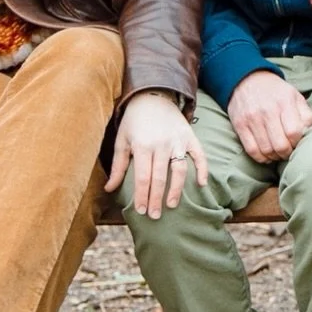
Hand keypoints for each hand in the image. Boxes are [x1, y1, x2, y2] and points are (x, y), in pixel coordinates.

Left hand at [106, 91, 207, 218]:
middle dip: (156, 199)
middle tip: (155, 216)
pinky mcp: (190, 136)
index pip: (142, 177)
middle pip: (160, 177)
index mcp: (142, 145)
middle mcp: (161, 144)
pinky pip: (199, 154)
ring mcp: (177, 140)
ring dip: (177, 190)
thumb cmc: (134, 121)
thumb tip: (109, 190)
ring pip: (180, 170)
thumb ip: (118, 166)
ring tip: (172, 205)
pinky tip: (202, 184)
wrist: (153, 95)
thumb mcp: (122, 140)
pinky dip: (203, 169)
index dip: (142, 196)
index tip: (141, 211)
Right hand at [226, 70, 311, 163]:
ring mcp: (252, 118)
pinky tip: (266, 154)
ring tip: (278, 153)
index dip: (297, 143)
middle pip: (280, 145)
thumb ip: (305, 115)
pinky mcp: (240, 125)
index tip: (297, 143)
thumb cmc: (276, 92)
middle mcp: (267, 110)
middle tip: (288, 152)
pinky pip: (251, 150)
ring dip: (274, 157)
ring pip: (266, 150)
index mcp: (284, 102)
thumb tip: (309, 134)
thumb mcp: (295, 96)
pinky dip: (261, 158)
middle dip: (287, 153)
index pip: (294, 132)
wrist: (247, 79)